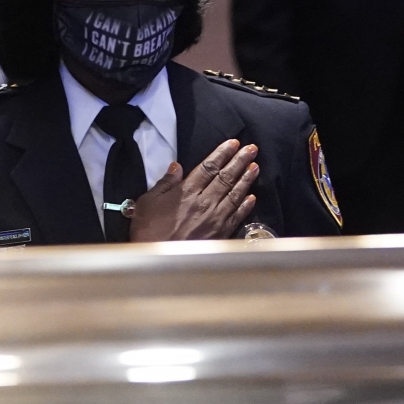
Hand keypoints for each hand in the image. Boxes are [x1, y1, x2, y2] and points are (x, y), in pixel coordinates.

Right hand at [128, 139, 259, 242]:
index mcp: (187, 192)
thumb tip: (177, 167)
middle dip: (240, 161)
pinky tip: (252, 197)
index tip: (233, 143)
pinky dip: (245, 206)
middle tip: (251, 148)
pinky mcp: (220, 234)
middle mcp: (204, 202)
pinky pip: (236, 216)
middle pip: (226, 177)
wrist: (158, 260)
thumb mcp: (148, 202)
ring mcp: (215, 219)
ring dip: (246, 179)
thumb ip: (165, 183)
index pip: (209, 167)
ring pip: (235, 194)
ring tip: (255, 166)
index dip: (222, 154)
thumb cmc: (149, 231)